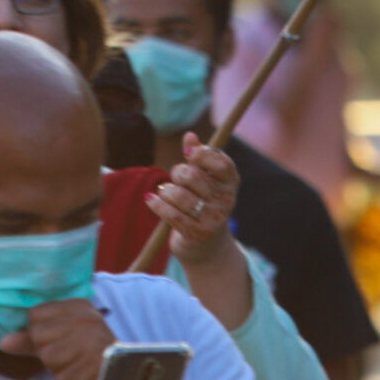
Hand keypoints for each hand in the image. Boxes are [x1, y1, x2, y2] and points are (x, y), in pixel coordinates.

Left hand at [1, 297, 116, 379]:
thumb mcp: (58, 338)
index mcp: (78, 306)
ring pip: (49, 359)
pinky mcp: (95, 366)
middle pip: (39, 336)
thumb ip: (29, 339)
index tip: (56, 338)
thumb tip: (3, 342)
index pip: (35, 315)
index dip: (39, 333)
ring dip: (59, 369)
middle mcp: (86, 319)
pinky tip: (81, 375)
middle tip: (68, 354)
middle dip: (48, 353)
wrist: (119, 373)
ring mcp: (92, 342)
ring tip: (76, 364)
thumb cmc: (84, 352)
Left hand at [154, 132, 238, 265]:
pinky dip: (157, 204)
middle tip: (174, 178)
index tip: (187, 154)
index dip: (203, 155)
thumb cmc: (202, 201)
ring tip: (164, 192)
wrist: (206, 244)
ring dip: (166, 191)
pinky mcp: (198, 234)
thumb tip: (190, 135)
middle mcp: (226, 200)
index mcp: (230, 182)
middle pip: (193, 176)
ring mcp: (214, 218)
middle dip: (178, 173)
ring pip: (179, 195)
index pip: (222, 163)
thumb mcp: (204, 178)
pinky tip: (150, 199)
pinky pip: (172, 215)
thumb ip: (197, 156)